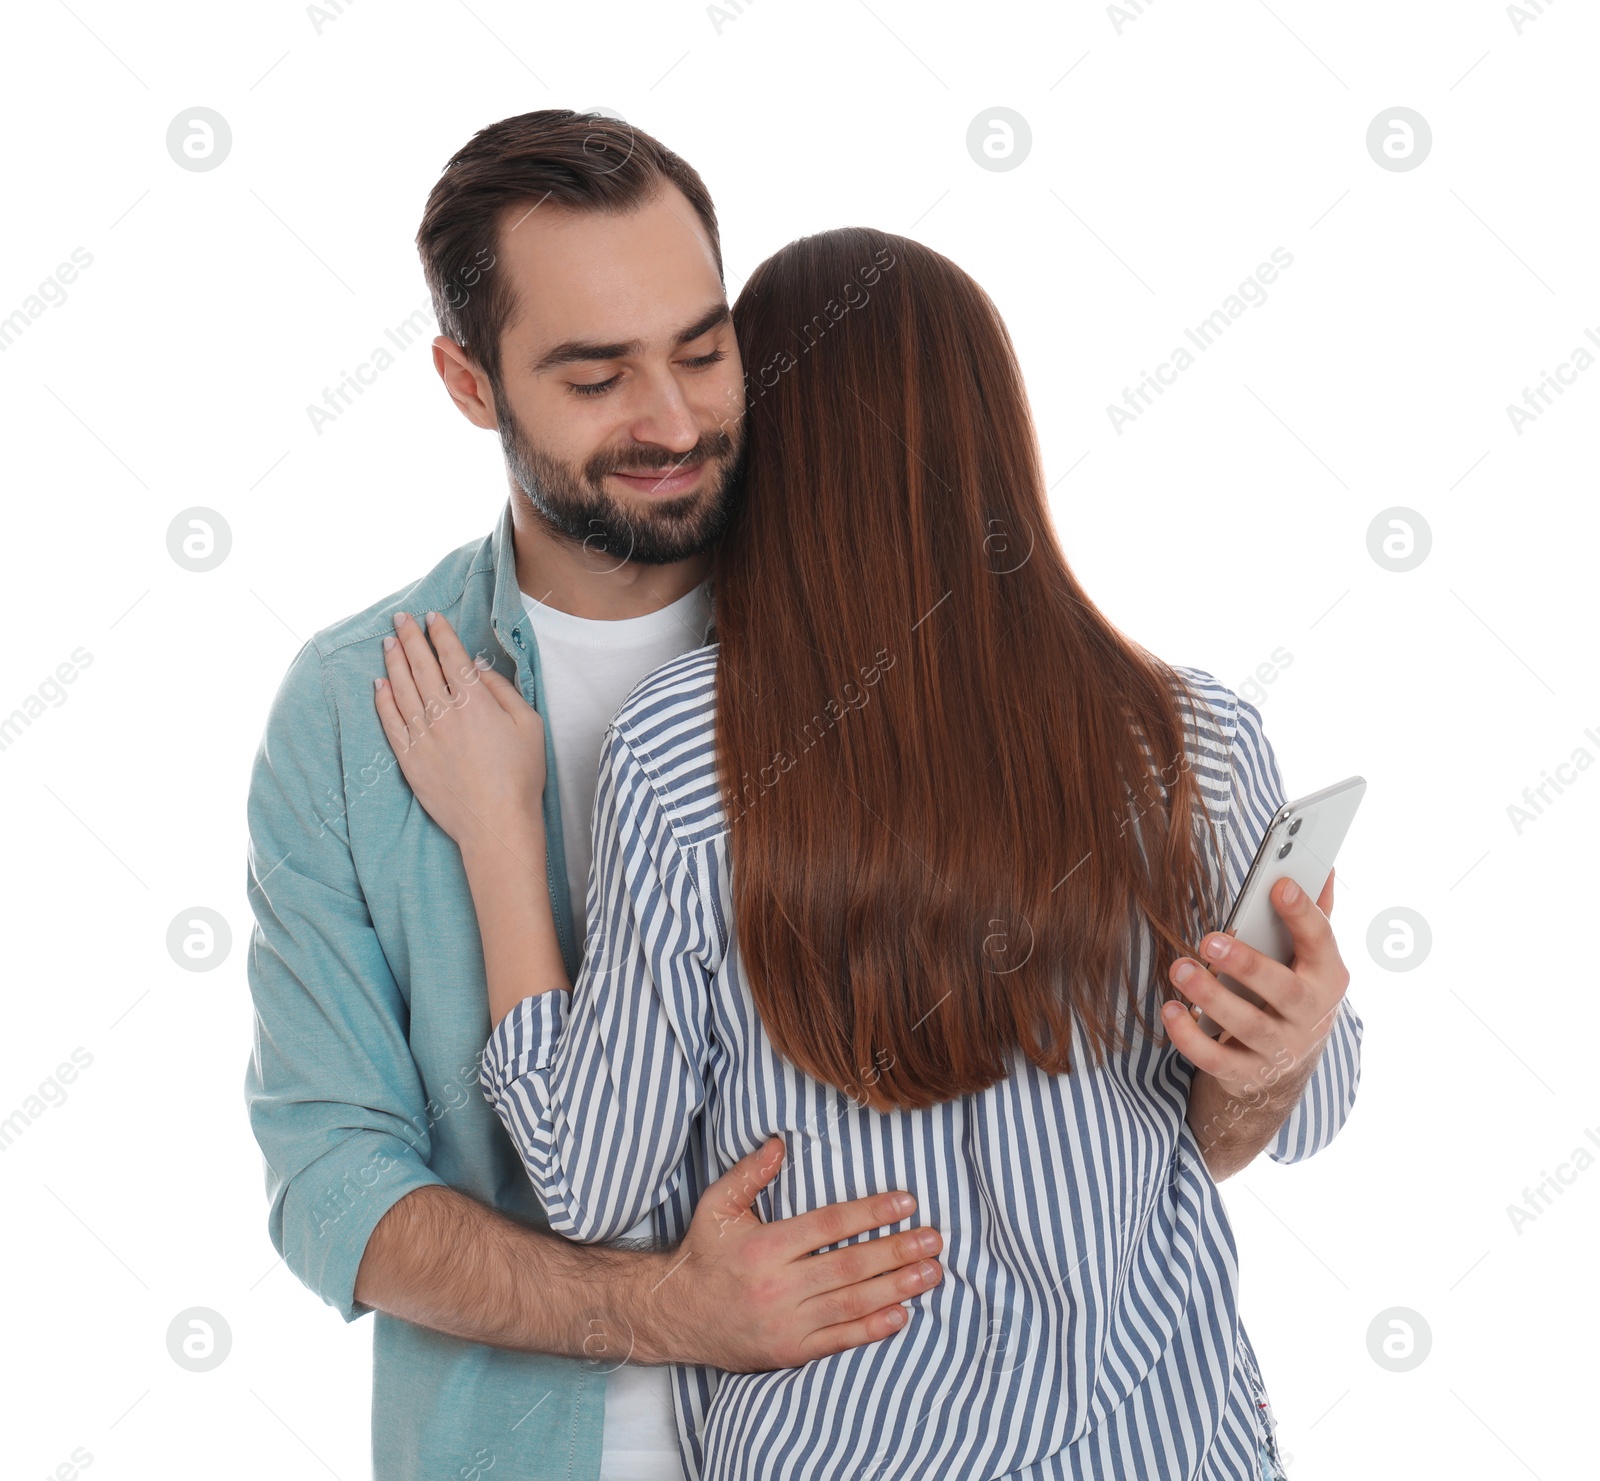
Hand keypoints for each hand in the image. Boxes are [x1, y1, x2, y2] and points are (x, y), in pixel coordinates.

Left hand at [374, 609, 545, 860]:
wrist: (495, 823)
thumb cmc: (520, 776)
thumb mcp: (529, 725)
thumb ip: (503, 691)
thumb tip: (478, 668)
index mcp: (475, 702)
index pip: (451, 657)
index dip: (440, 633)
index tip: (431, 617)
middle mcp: (444, 713)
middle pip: (421, 666)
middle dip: (410, 638)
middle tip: (400, 619)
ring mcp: (423, 736)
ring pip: (402, 689)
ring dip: (394, 662)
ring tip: (388, 642)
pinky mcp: (409, 758)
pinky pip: (390, 722)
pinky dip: (383, 700)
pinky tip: (379, 685)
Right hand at [628, 1135, 944, 1370]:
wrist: (677, 1316)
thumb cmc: (704, 1254)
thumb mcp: (718, 1207)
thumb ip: (750, 1174)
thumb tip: (780, 1142)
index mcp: (764, 1248)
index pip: (828, 1226)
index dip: (869, 1213)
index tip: (905, 1202)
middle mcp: (778, 1287)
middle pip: (849, 1267)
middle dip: (896, 1251)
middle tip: (934, 1239)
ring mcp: (786, 1324)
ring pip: (851, 1305)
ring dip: (896, 1288)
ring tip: (931, 1272)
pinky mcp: (791, 1352)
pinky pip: (839, 1341)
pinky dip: (872, 1330)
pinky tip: (903, 1314)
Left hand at [1161, 869, 1346, 1107]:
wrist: (1284, 1070)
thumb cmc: (1292, 995)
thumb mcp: (1310, 960)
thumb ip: (1314, 913)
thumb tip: (1326, 864)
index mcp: (1327, 978)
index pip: (1322, 942)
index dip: (1303, 914)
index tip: (1279, 885)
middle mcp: (1308, 1017)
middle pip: (1283, 990)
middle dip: (1247, 964)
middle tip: (1210, 941)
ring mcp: (1279, 1050)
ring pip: (1248, 1026)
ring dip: (1212, 997)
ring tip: (1181, 968)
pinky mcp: (1246, 1074)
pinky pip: (1216, 1060)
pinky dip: (1189, 1038)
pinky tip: (1170, 1010)